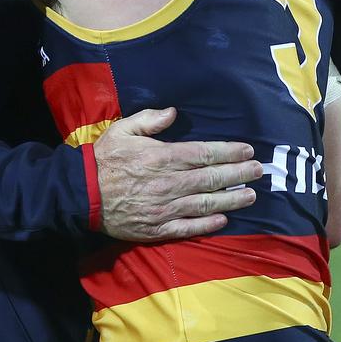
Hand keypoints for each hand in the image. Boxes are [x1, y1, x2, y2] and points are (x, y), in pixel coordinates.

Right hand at [93, 108, 261, 240]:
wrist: (81, 194)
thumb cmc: (103, 158)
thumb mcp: (122, 129)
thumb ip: (149, 119)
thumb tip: (173, 112)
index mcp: (161, 157)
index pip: (203, 154)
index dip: (228, 152)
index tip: (247, 150)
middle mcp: (168, 183)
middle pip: (211, 178)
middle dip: (238, 174)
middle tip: (259, 171)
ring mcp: (165, 208)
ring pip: (206, 204)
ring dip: (231, 199)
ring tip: (251, 195)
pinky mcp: (158, 229)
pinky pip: (189, 227)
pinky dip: (208, 224)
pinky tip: (224, 219)